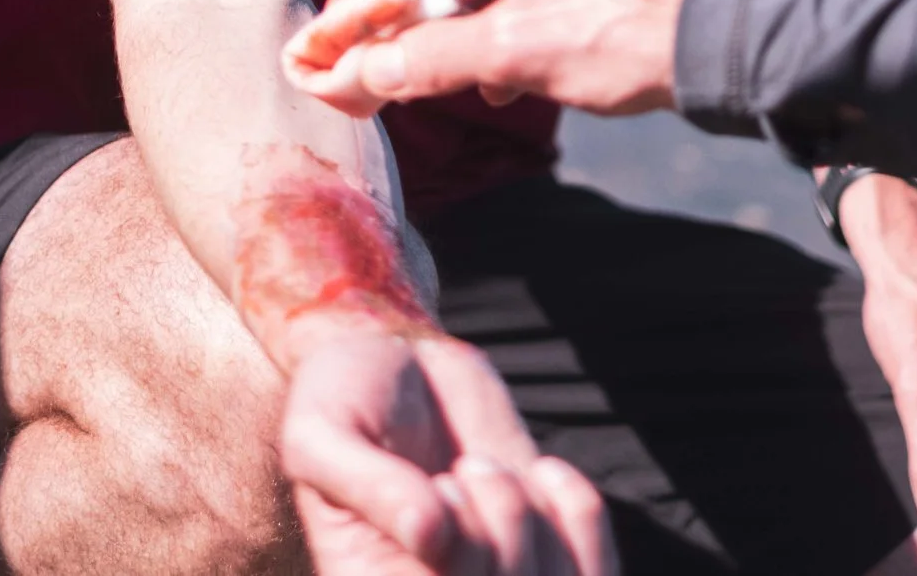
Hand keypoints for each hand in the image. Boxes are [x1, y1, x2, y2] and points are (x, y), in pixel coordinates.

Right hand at [284, 328, 615, 574]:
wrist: (397, 362)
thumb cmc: (342, 402)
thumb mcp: (319, 435)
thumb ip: (364, 485)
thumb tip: (428, 534)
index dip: (462, 564)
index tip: (438, 493)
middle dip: (497, 537)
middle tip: (463, 470)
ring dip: (533, 524)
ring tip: (483, 469)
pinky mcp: (546, 549)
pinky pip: (597, 569)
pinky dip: (579, 515)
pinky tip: (541, 471)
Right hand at [315, 0, 707, 116]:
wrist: (739, 52)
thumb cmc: (634, 34)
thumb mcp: (519, 50)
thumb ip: (430, 58)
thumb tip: (358, 77)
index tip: (340, 16)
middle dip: (410, 3)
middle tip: (369, 50)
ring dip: (453, 23)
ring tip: (423, 72)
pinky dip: (499, 29)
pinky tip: (490, 83)